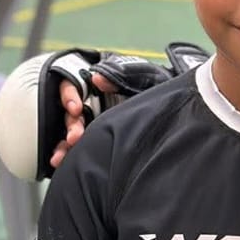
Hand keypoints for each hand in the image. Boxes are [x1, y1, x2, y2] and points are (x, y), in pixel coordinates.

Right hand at [0, 45, 205, 180]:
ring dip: (64, 144)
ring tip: (61, 157)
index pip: (74, 88)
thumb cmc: (158, 87)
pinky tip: (61, 164)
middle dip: (70, 125)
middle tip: (74, 137)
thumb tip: (96, 78)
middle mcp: (94, 105)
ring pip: (71, 133)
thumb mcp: (143, 78)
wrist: (179, 110)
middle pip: (71, 113)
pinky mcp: (99, 142)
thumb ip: (120, 75)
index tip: (75, 108)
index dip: (69, 96)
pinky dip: (69, 156)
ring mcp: (96, 125)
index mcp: (100, 89)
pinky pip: (79, 149)